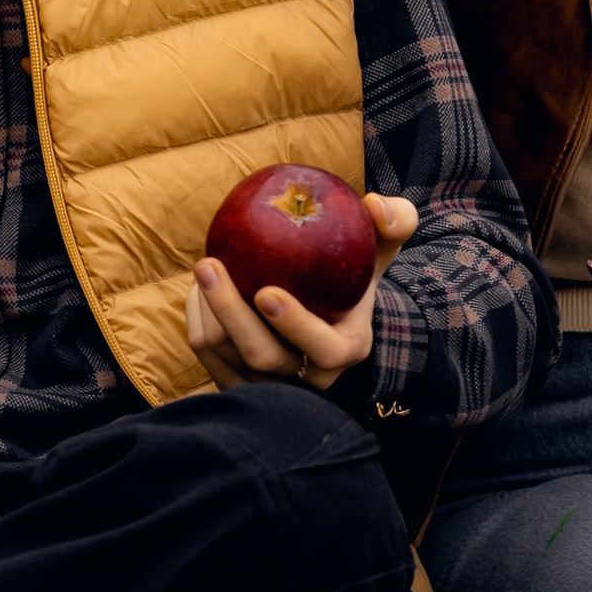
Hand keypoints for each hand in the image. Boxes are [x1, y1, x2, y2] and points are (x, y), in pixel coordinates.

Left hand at [187, 194, 418, 392]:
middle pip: (262, 357)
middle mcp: (308, 379)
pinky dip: (199, 321)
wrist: (329, 316)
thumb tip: (376, 203)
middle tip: (209, 263)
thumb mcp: (379, 250)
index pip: (322, 350)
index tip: (266, 290)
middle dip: (230, 312)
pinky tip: (199, 289)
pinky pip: (208, 357)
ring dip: (209, 312)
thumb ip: (392, 224)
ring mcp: (271, 387)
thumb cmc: (353, 275)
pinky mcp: (239, 384)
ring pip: (226, 357)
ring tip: (206, 267)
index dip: (294, 326)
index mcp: (345, 350)